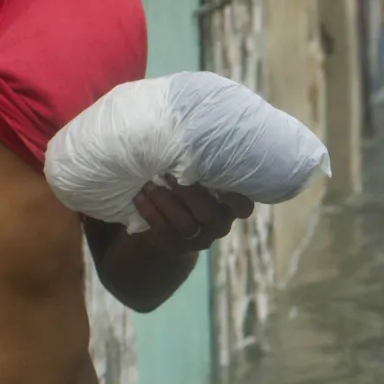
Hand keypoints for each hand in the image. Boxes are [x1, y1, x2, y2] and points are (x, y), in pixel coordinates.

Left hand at [133, 180, 253, 252]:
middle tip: (170, 174)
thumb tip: (190, 137)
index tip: (222, 184)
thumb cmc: (189, 191)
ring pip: (185, 224)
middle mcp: (219, 225)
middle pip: (208, 213)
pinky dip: (150, 212)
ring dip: (165, 201)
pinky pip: (163, 230)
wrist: (169, 225)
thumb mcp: (201, 182)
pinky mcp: (176, 245)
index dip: (235, 198)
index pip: (244, 208)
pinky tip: (139, 197)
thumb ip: (202, 170)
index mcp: (230, 207)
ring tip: (149, 184)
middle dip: (188, 193)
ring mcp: (199, 238)